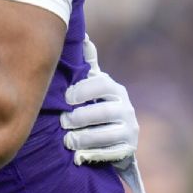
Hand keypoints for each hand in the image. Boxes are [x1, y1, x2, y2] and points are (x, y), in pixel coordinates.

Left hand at [61, 34, 146, 192]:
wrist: (114, 133)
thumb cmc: (93, 102)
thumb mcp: (91, 83)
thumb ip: (87, 63)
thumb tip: (83, 36)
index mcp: (114, 89)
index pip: (101, 85)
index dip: (83, 90)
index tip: (66, 97)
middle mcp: (126, 108)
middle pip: (103, 112)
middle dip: (80, 118)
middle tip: (63, 122)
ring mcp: (130, 129)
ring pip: (106, 135)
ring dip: (84, 139)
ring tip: (67, 141)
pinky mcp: (128, 149)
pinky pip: (111, 153)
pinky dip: (93, 155)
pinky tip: (78, 156)